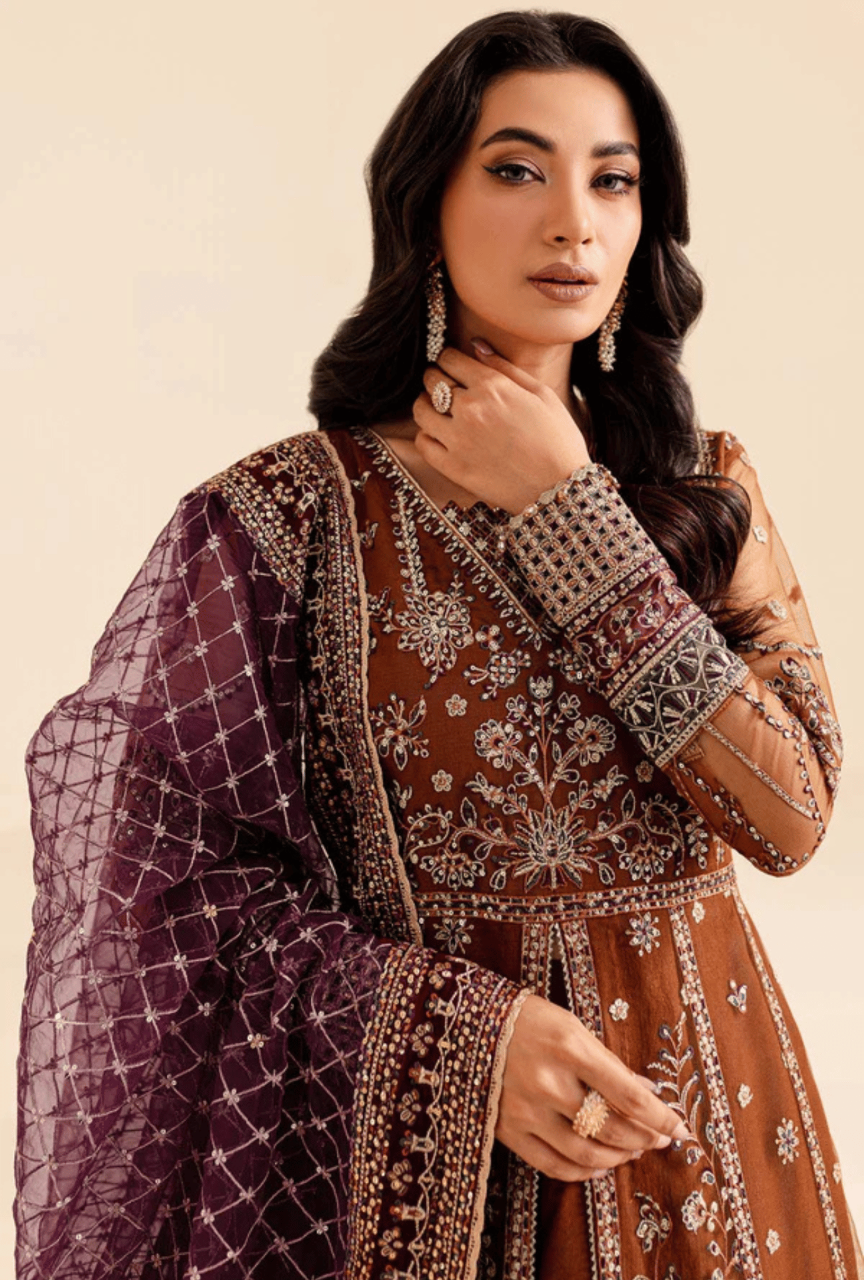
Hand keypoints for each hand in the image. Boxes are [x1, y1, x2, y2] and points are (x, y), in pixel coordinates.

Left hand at [412, 342, 590, 514]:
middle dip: (435, 377)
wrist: (558, 488)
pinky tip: (438, 435)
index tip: (451, 364)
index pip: (449, 359)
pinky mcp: (452, 467)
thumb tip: (476, 345)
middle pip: (432, 381)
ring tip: (438, 410)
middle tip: (443, 384)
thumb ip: (505, 367)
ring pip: (421, 410)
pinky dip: (425, 435)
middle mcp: (469, 409)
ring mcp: (457, 439)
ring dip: (426, 405)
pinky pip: (422, 442)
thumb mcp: (541, 393)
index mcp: (492, 387)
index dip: (448, 358)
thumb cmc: (558, 439)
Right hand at [496, 994, 688, 1181]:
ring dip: (618, 1156)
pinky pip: (554, 1165)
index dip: (660, 1117)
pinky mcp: (509, 1131)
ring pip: (586, 1152)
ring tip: (632, 1151)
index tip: (681, 1128)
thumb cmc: (527, 1020)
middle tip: (659, 1139)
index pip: (628, 1094)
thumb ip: (607, 1063)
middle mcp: (549, 1082)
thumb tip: (647, 1094)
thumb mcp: (571, 1027)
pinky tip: (598, 1163)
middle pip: (612, 1127)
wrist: (466, 1024)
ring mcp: (527, 1110)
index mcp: (569, 1048)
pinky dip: (583, 1170)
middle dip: (644, 1138)